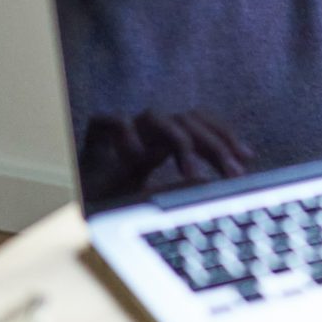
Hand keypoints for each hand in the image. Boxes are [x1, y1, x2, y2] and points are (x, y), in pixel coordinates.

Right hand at [77, 110, 253, 200]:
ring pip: (157, 115)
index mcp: (163, 141)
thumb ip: (182, 189)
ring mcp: (122, 131)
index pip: (200, 123)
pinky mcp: (94, 136)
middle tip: (233, 173)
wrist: (73, 206)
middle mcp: (145, 132)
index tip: (248, 159)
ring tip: (190, 174)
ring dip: (179, 142)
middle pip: (187, 118)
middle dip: (215, 144)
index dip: (224, 136)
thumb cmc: (114, 201)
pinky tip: (134, 160)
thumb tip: (213, 185)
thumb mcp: (157, 198)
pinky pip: (113, 120)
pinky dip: (126, 136)